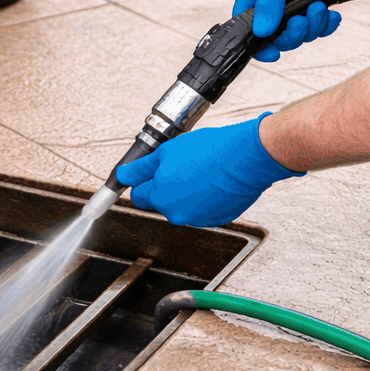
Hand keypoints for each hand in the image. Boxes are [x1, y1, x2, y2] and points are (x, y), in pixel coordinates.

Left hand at [115, 114, 301, 226]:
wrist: (245, 158)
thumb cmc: (211, 151)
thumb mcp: (167, 151)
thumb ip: (141, 168)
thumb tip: (123, 175)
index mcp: (160, 196)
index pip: (139, 195)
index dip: (144, 181)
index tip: (148, 174)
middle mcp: (177, 213)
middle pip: (162, 202)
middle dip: (167, 186)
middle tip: (183, 164)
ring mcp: (198, 219)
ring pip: (184, 205)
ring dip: (187, 192)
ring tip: (202, 170)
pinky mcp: (218, 220)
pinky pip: (204, 209)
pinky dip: (206, 198)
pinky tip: (214, 181)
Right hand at [233, 0, 369, 60]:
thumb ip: (267, 6)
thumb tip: (262, 32)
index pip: (246, 31)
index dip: (259, 47)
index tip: (273, 53)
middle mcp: (269, 7)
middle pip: (277, 39)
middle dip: (294, 33)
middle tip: (302, 20)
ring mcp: (290, 11)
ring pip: (299, 36)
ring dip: (312, 26)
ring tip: (318, 7)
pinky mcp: (309, 11)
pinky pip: (316, 30)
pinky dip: (325, 24)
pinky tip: (330, 13)